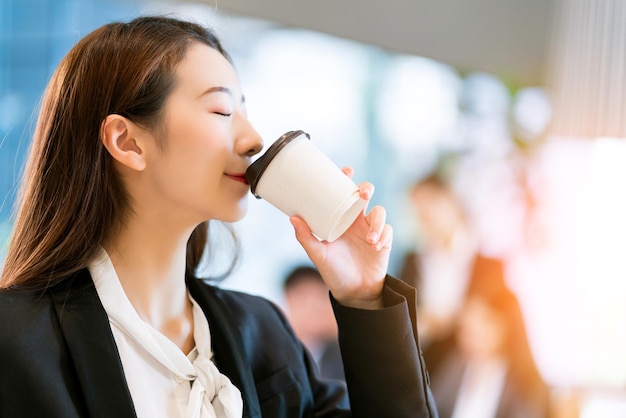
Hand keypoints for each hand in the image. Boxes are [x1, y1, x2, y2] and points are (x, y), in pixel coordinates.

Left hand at [290, 167, 392, 309]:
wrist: (353, 291)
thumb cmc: (333, 271)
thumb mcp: (317, 254)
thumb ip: (305, 238)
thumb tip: (293, 218)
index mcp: (340, 218)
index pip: (344, 193)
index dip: (347, 178)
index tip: (346, 170)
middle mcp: (356, 220)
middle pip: (365, 195)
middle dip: (366, 189)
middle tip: (362, 195)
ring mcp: (372, 229)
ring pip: (380, 212)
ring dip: (377, 222)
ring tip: (370, 238)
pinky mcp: (385, 240)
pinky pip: (388, 230)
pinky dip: (383, 235)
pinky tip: (376, 245)